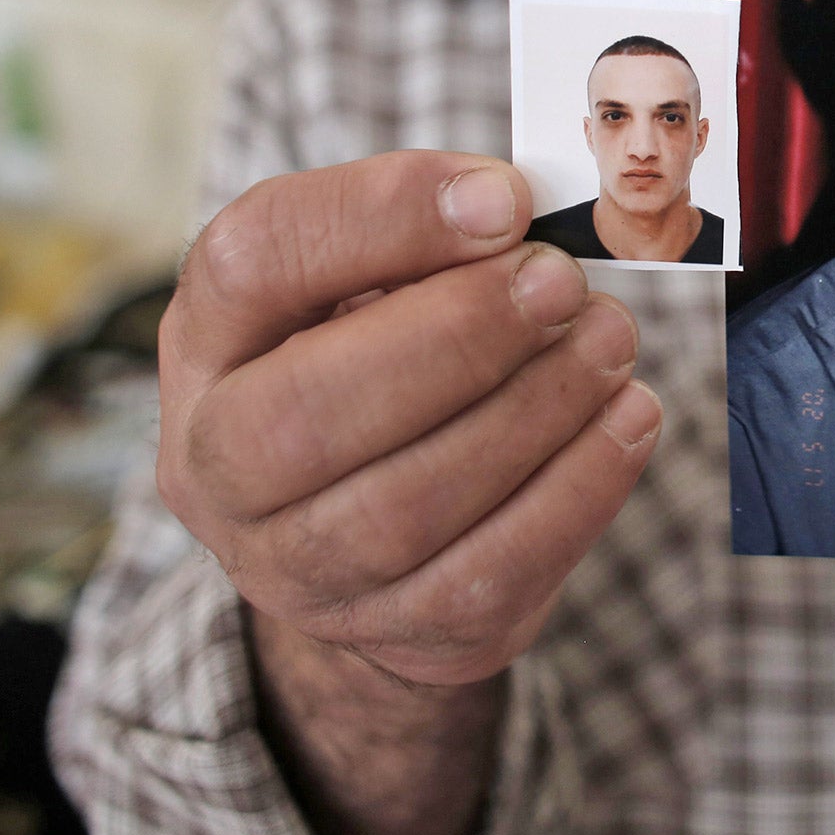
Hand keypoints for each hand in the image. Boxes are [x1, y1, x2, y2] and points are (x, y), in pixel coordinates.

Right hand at [157, 151, 662, 687]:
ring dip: (532, 412)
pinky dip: (576, 492)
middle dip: (458, 337)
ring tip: (608, 339)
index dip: (382, 219)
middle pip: (306, 414)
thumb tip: (505, 206)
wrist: (369, 529)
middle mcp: (216, 471)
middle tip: (562, 283)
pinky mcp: (397, 635)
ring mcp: (295, 574)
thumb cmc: (380, 356)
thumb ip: (421, 233)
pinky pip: (487, 578)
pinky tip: (628, 419)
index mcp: (207, 344)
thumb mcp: (369, 278)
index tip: (505, 199)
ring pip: (405, 510)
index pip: (253, 262)